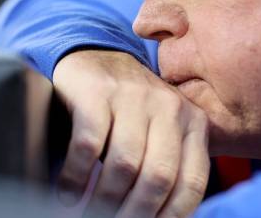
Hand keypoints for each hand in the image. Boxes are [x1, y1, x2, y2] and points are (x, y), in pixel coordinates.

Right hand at [53, 50, 209, 217]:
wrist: (97, 58)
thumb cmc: (131, 108)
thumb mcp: (161, 131)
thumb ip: (168, 164)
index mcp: (192, 121)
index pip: (192, 181)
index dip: (171, 215)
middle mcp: (168, 106)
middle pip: (158, 176)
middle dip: (135, 213)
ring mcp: (132, 96)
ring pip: (124, 165)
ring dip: (103, 199)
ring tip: (87, 213)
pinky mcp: (96, 92)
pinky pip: (88, 145)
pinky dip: (75, 177)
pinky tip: (68, 193)